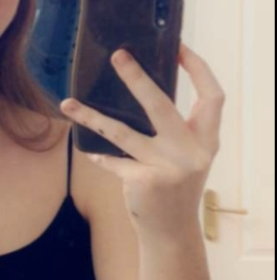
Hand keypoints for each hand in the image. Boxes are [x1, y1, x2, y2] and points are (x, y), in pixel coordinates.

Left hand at [61, 44, 224, 241]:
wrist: (171, 232)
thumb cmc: (174, 187)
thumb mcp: (186, 157)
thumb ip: (176, 131)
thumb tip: (141, 89)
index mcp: (207, 141)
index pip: (212, 97)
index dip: (199, 70)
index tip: (179, 48)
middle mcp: (192, 153)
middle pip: (162, 105)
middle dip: (137, 78)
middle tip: (118, 56)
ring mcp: (167, 168)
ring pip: (122, 132)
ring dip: (91, 116)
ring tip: (67, 103)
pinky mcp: (144, 182)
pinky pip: (113, 160)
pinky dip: (100, 156)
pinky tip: (89, 151)